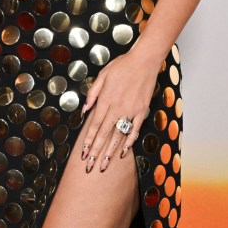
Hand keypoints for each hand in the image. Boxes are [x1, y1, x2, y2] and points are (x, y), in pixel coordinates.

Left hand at [80, 50, 159, 172]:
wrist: (144, 61)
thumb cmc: (121, 66)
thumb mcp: (102, 76)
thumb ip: (93, 94)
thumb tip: (85, 109)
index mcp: (106, 99)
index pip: (94, 124)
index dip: (88, 140)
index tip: (83, 153)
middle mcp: (117, 108)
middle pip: (104, 134)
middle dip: (96, 151)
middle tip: (90, 166)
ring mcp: (131, 111)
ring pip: (118, 135)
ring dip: (110, 151)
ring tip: (104, 165)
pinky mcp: (142, 111)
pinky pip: (134, 130)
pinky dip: (128, 142)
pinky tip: (122, 152)